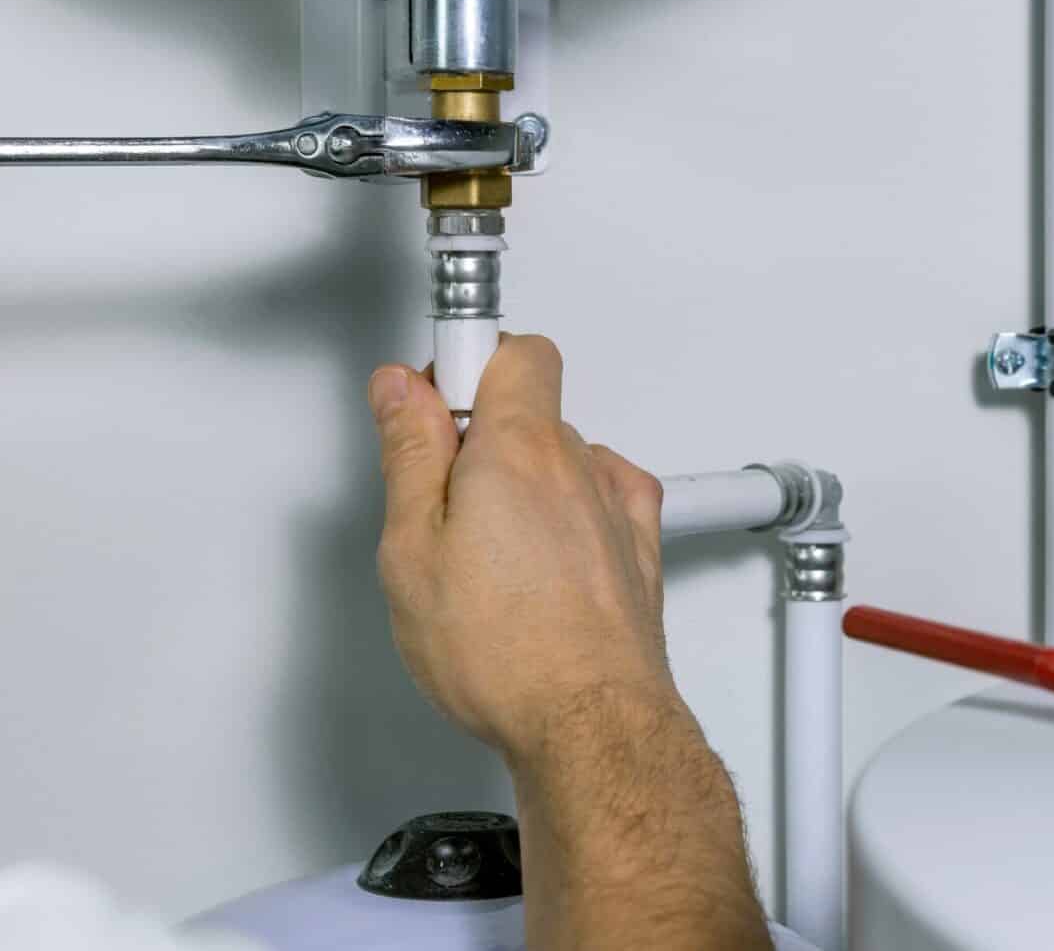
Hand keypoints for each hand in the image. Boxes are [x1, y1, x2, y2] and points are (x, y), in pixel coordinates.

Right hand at [369, 336, 675, 760]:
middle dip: (480, 436)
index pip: (509, 349)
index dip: (462, 364)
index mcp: (519, 448)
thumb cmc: (506, 651)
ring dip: (525, 484)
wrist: (589, 720)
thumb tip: (401, 390)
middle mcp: (578, 463)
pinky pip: (601, 498)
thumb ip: (409, 454)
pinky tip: (540, 561)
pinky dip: (571, 515)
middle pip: (528, 407)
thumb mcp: (412, 550)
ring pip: (561, 459)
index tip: (428, 399)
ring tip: (487, 554)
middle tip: (440, 500)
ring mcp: (614, 502)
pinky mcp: (637, 544)